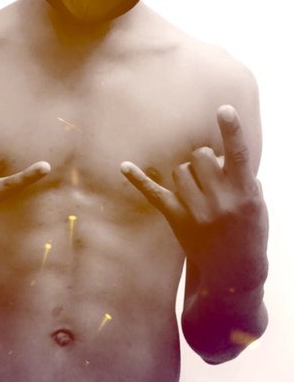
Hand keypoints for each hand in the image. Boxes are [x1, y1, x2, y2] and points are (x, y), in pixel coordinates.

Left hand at [121, 105, 267, 291]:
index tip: (223, 109)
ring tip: (200, 193)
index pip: (239, 154)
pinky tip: (124, 166)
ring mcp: (197, 211)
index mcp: (244, 192)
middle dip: (204, 159)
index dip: (232, 130)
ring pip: (180, 170)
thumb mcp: (256, 202)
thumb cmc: (249, 230)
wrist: (234, 271)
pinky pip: (155, 193)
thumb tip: (217, 153)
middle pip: (200, 155)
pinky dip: (139, 179)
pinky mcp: (177, 219)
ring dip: (188, 174)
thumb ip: (240, 175)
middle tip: (212, 177)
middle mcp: (220, 200)